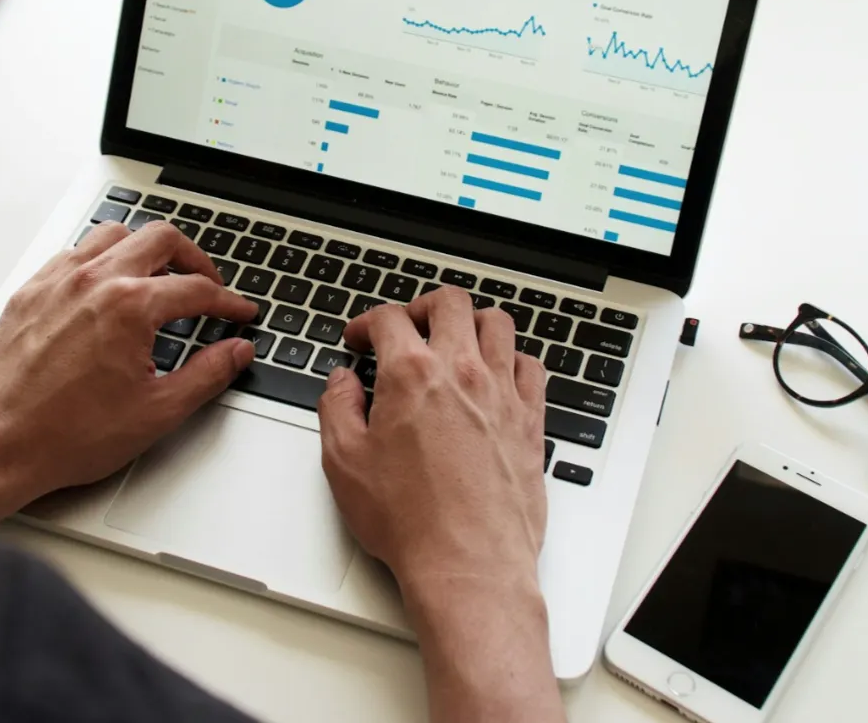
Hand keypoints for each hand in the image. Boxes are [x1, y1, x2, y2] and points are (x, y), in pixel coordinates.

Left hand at [0, 220, 257, 522]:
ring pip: (113, 234)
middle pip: (160, 239)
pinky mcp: (29, 293)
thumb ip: (207, 374)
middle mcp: (93, 282)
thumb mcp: (157, 412)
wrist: (1, 447)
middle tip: (207, 283)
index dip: (227, 302)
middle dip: (194, 259)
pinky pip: (71, 254)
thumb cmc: (68, 435)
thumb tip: (236, 352)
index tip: (238, 312)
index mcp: (130, 307)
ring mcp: (57, 282)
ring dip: (143, 249)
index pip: (196, 289)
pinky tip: (104, 286)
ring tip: (158, 275)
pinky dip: (98, 260)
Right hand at [319, 287, 560, 722]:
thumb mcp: (345, 463)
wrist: (469, 564)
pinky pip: (530, 366)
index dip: (366, 323)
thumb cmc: (410, 522)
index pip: (389, 319)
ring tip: (455, 340)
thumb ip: (337, 409)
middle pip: (450, 303)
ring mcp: (502, 393)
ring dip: (471, 323)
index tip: (360, 339)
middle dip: (421, 306)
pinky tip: (498, 374)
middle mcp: (462, 372)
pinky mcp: (530, 419)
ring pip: (497, 323)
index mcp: (412, 375)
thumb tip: (342, 383)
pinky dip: (512, 359)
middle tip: (408, 327)